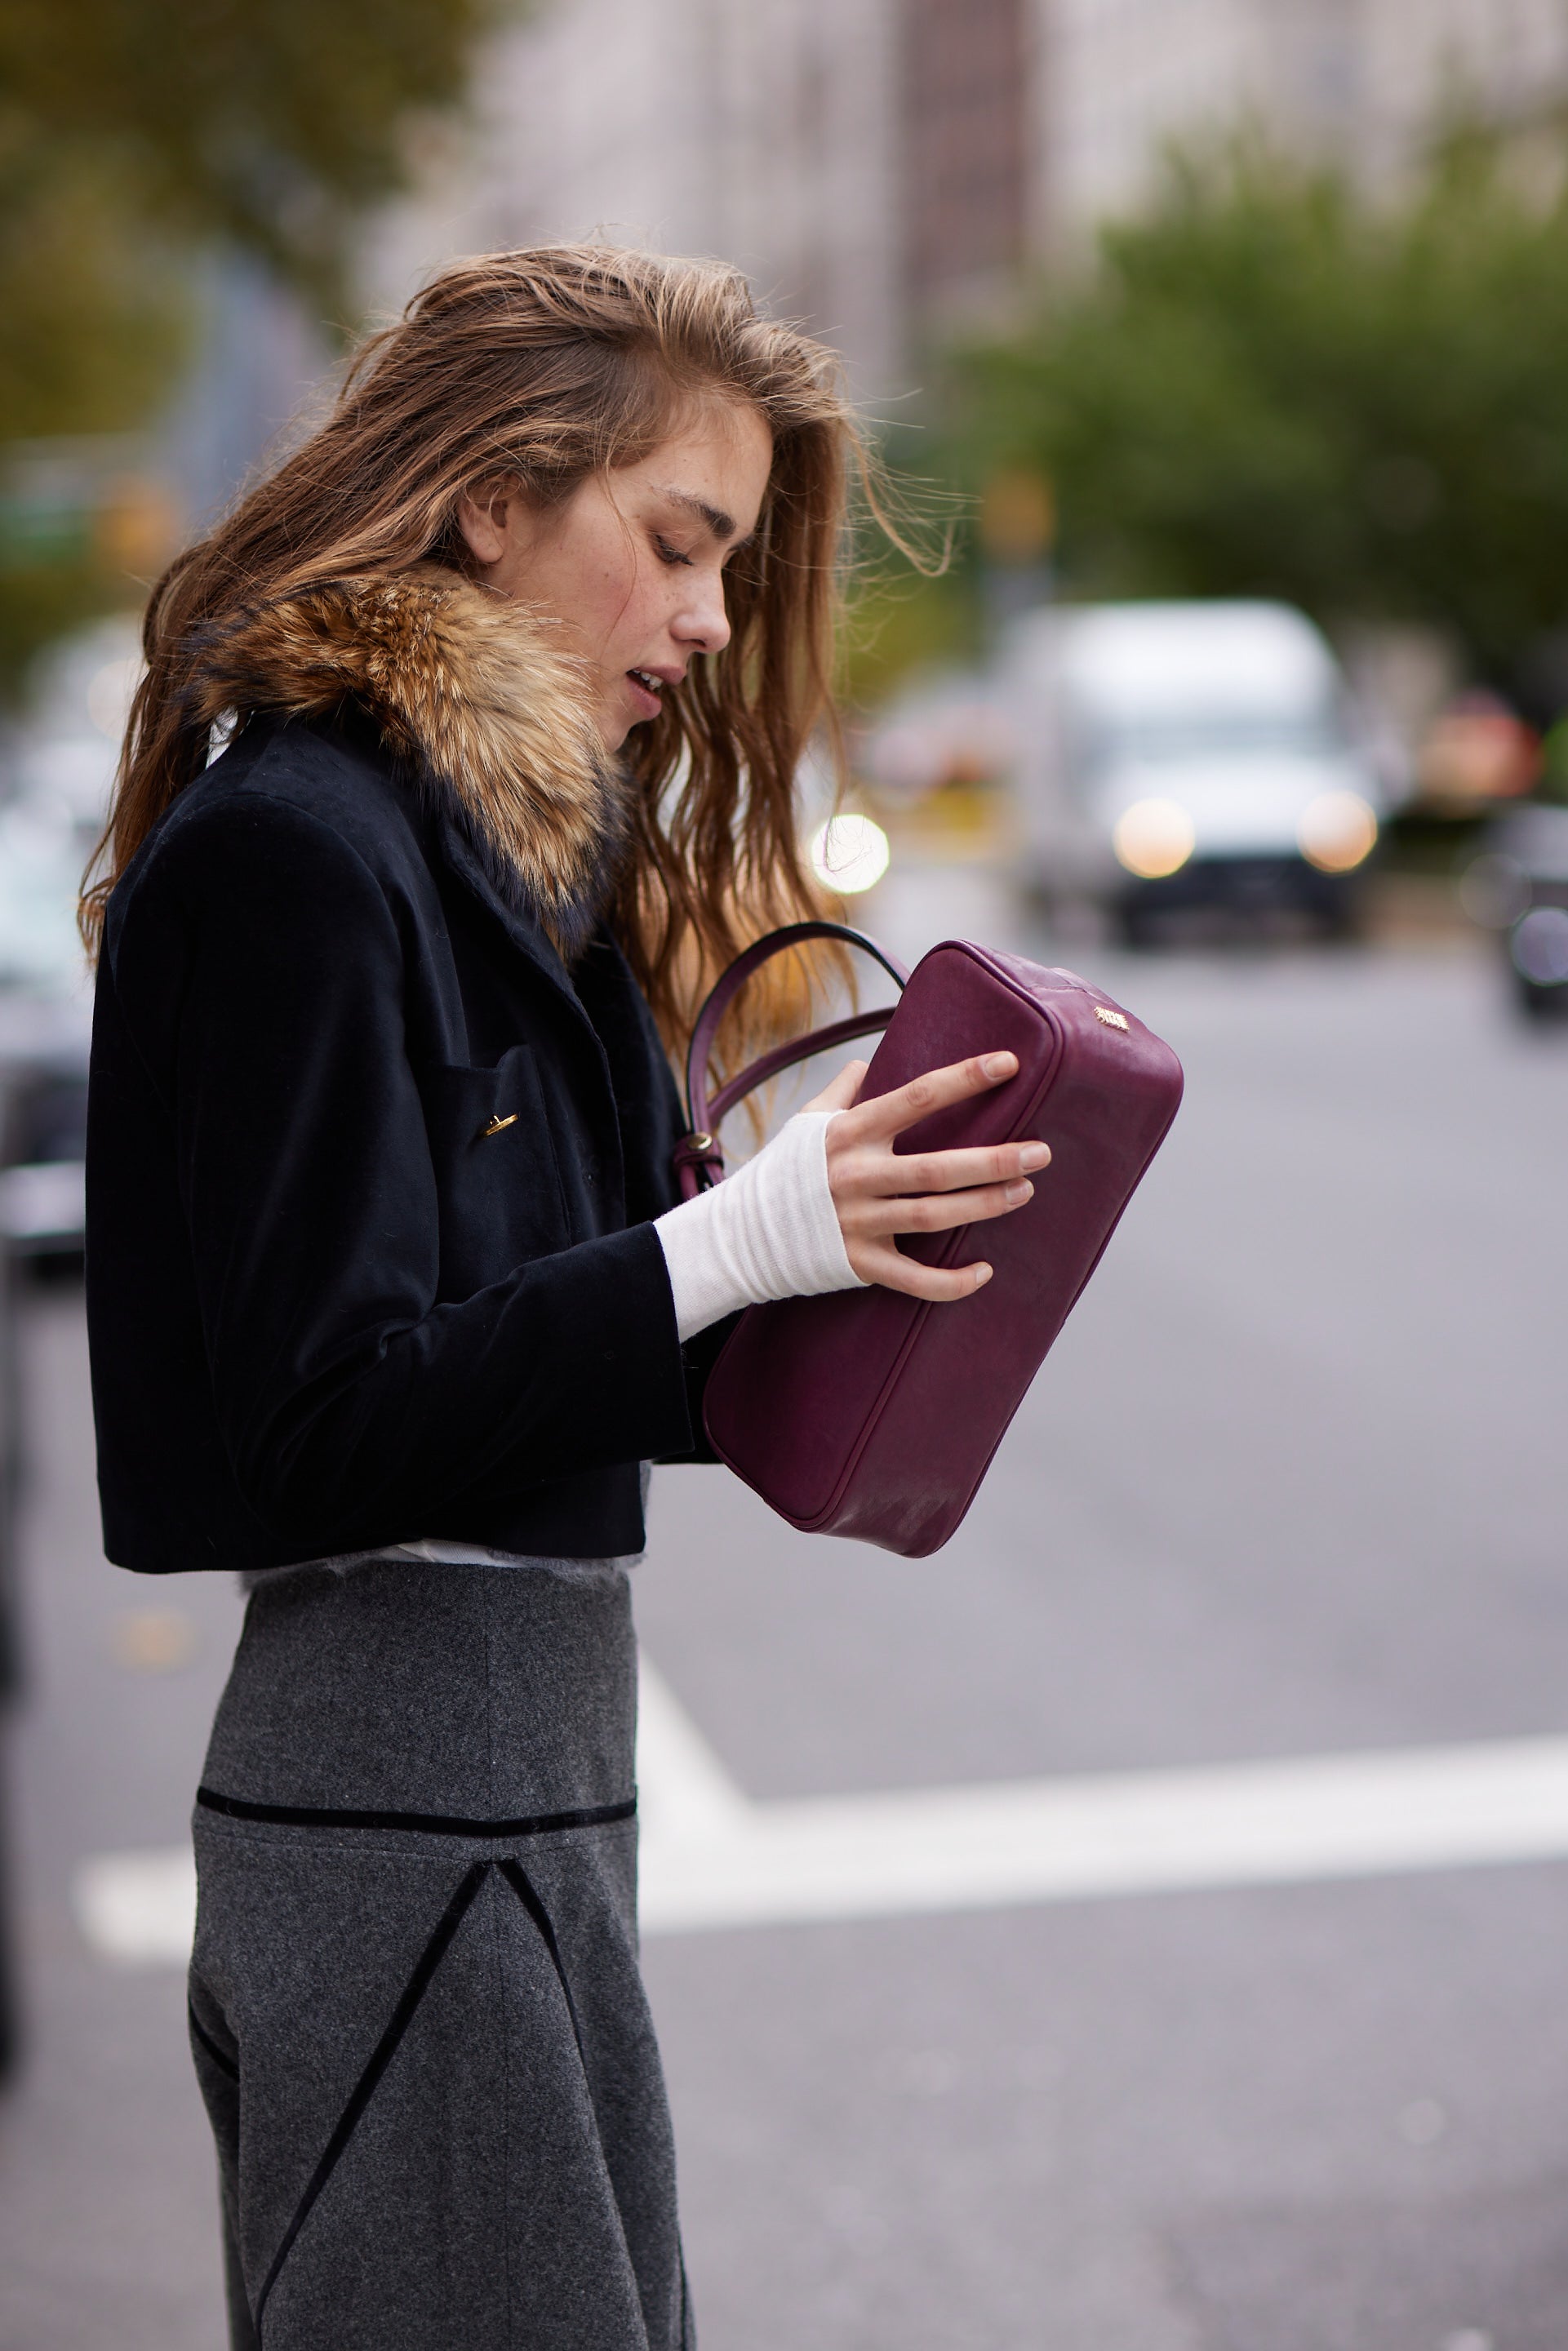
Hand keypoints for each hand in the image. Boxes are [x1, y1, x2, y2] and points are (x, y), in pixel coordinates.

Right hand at [802, 1051, 1049, 1301]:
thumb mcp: (805, 1122)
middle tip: (1041, 1152)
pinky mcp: (858, 1264)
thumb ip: (841, 1092)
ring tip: (1024, 1191)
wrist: (741, 1234)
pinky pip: (913, 1279)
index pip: (915, 1098)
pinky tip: (984, 1272)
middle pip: (936, 1168)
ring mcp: (857, 1223)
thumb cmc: (783, 1171)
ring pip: (933, 1217)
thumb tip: (868, 1063)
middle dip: (994, 1160)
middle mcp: (855, 1176)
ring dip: (984, 1205)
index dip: (964, 1079)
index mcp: (849, 1135)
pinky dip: (950, 1282)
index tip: (1009, 1063)